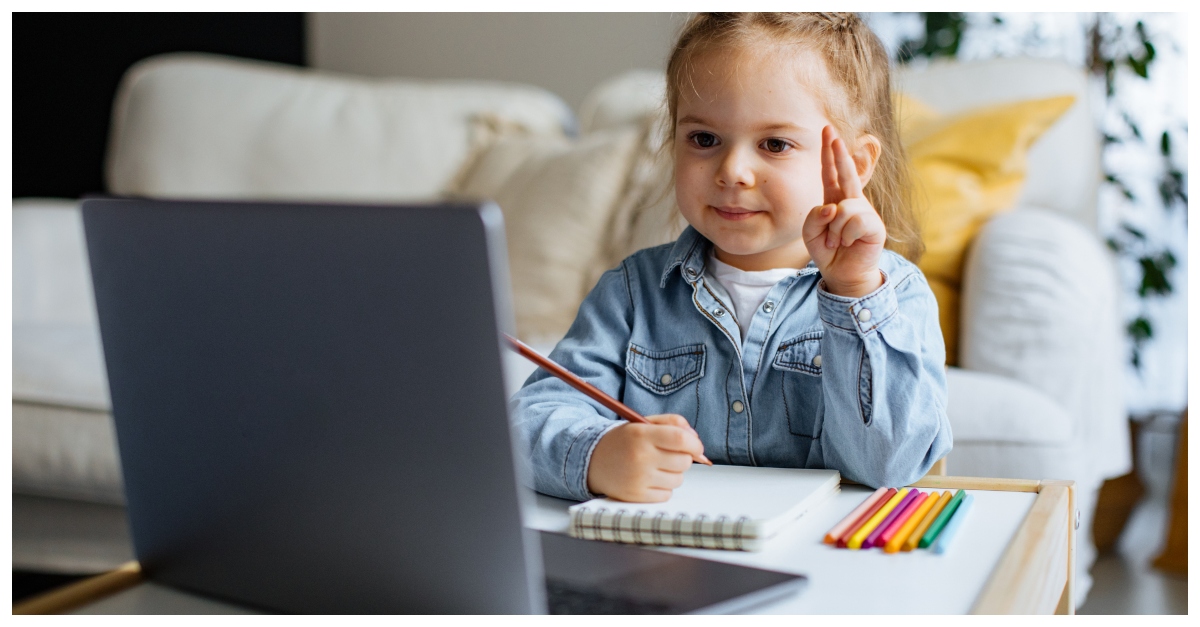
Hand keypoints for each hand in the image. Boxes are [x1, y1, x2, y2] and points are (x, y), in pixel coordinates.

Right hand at [586, 414, 706, 501]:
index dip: (695, 444)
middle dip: (683, 458)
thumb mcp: (643, 424)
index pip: (680, 439)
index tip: (696, 447)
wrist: (593, 460)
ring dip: (673, 473)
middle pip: (684, 462)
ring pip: (678, 479)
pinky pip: (667, 494)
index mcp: (641, 434)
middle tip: (669, 455)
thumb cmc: (624, 441)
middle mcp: (640, 457)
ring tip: (655, 467)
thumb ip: (672, 423)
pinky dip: (663, 488)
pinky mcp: (636, 496)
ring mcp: (638, 478)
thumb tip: (696, 440)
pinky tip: (649, 479)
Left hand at [802, 126, 885, 297]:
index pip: (832, 173)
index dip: (830, 154)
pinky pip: (854, 222)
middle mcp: (852, 202)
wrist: (843, 274)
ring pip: (843, 209)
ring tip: (838, 241)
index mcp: (836, 200)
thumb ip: (814, 216)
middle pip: (847, 173)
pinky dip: (846, 236)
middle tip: (832, 134)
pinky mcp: (875, 226)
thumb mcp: (810, 233)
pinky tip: (849, 243)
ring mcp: (865, 212)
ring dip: (835, 230)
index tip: (829, 132)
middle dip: (839, 153)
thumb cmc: (828, 250)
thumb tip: (833, 207)